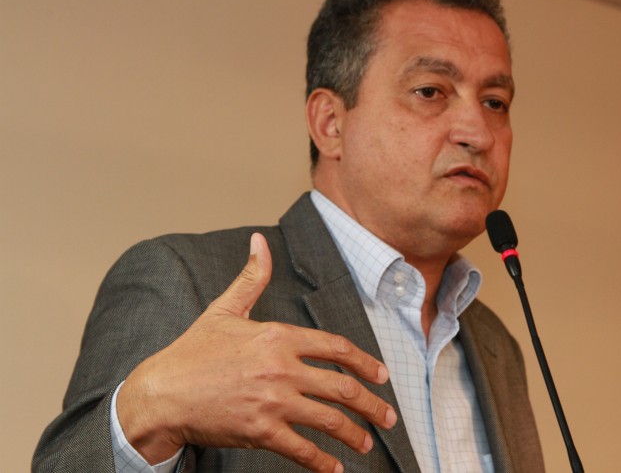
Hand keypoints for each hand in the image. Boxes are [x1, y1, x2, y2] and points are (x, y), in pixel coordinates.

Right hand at [117, 233, 396, 472]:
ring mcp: (273, 402)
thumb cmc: (192, 352)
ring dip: (355, 434)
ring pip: (329, 420)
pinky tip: (334, 469)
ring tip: (367, 443)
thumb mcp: (224, 309)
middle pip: (342, 388)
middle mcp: (282, 369)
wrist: (160, 394)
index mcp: (278, 337)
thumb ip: (251, 278)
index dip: (364, 363)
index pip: (336, 349)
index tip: (381, 376)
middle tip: (387, 417)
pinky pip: (301, 449)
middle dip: (372, 405)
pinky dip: (322, 462)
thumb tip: (260, 242)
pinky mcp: (260, 432)